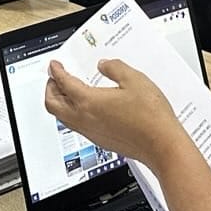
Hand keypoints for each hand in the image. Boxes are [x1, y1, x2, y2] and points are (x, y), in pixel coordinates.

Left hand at [43, 59, 186, 169]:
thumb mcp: (134, 79)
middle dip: (50, 89)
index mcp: (88, 101)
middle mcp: (84, 119)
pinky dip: (70, 114)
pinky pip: (75, 127)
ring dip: (58, 103)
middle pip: (52, 104)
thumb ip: (114, 67)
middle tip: (54, 78)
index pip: (63, 83)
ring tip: (65, 92)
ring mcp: (90, 132)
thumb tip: (104, 64)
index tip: (54, 65)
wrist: (161, 145)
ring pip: (61, 117)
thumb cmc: (150, 117)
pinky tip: (84, 108)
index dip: (56, 71)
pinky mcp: (99, 141)